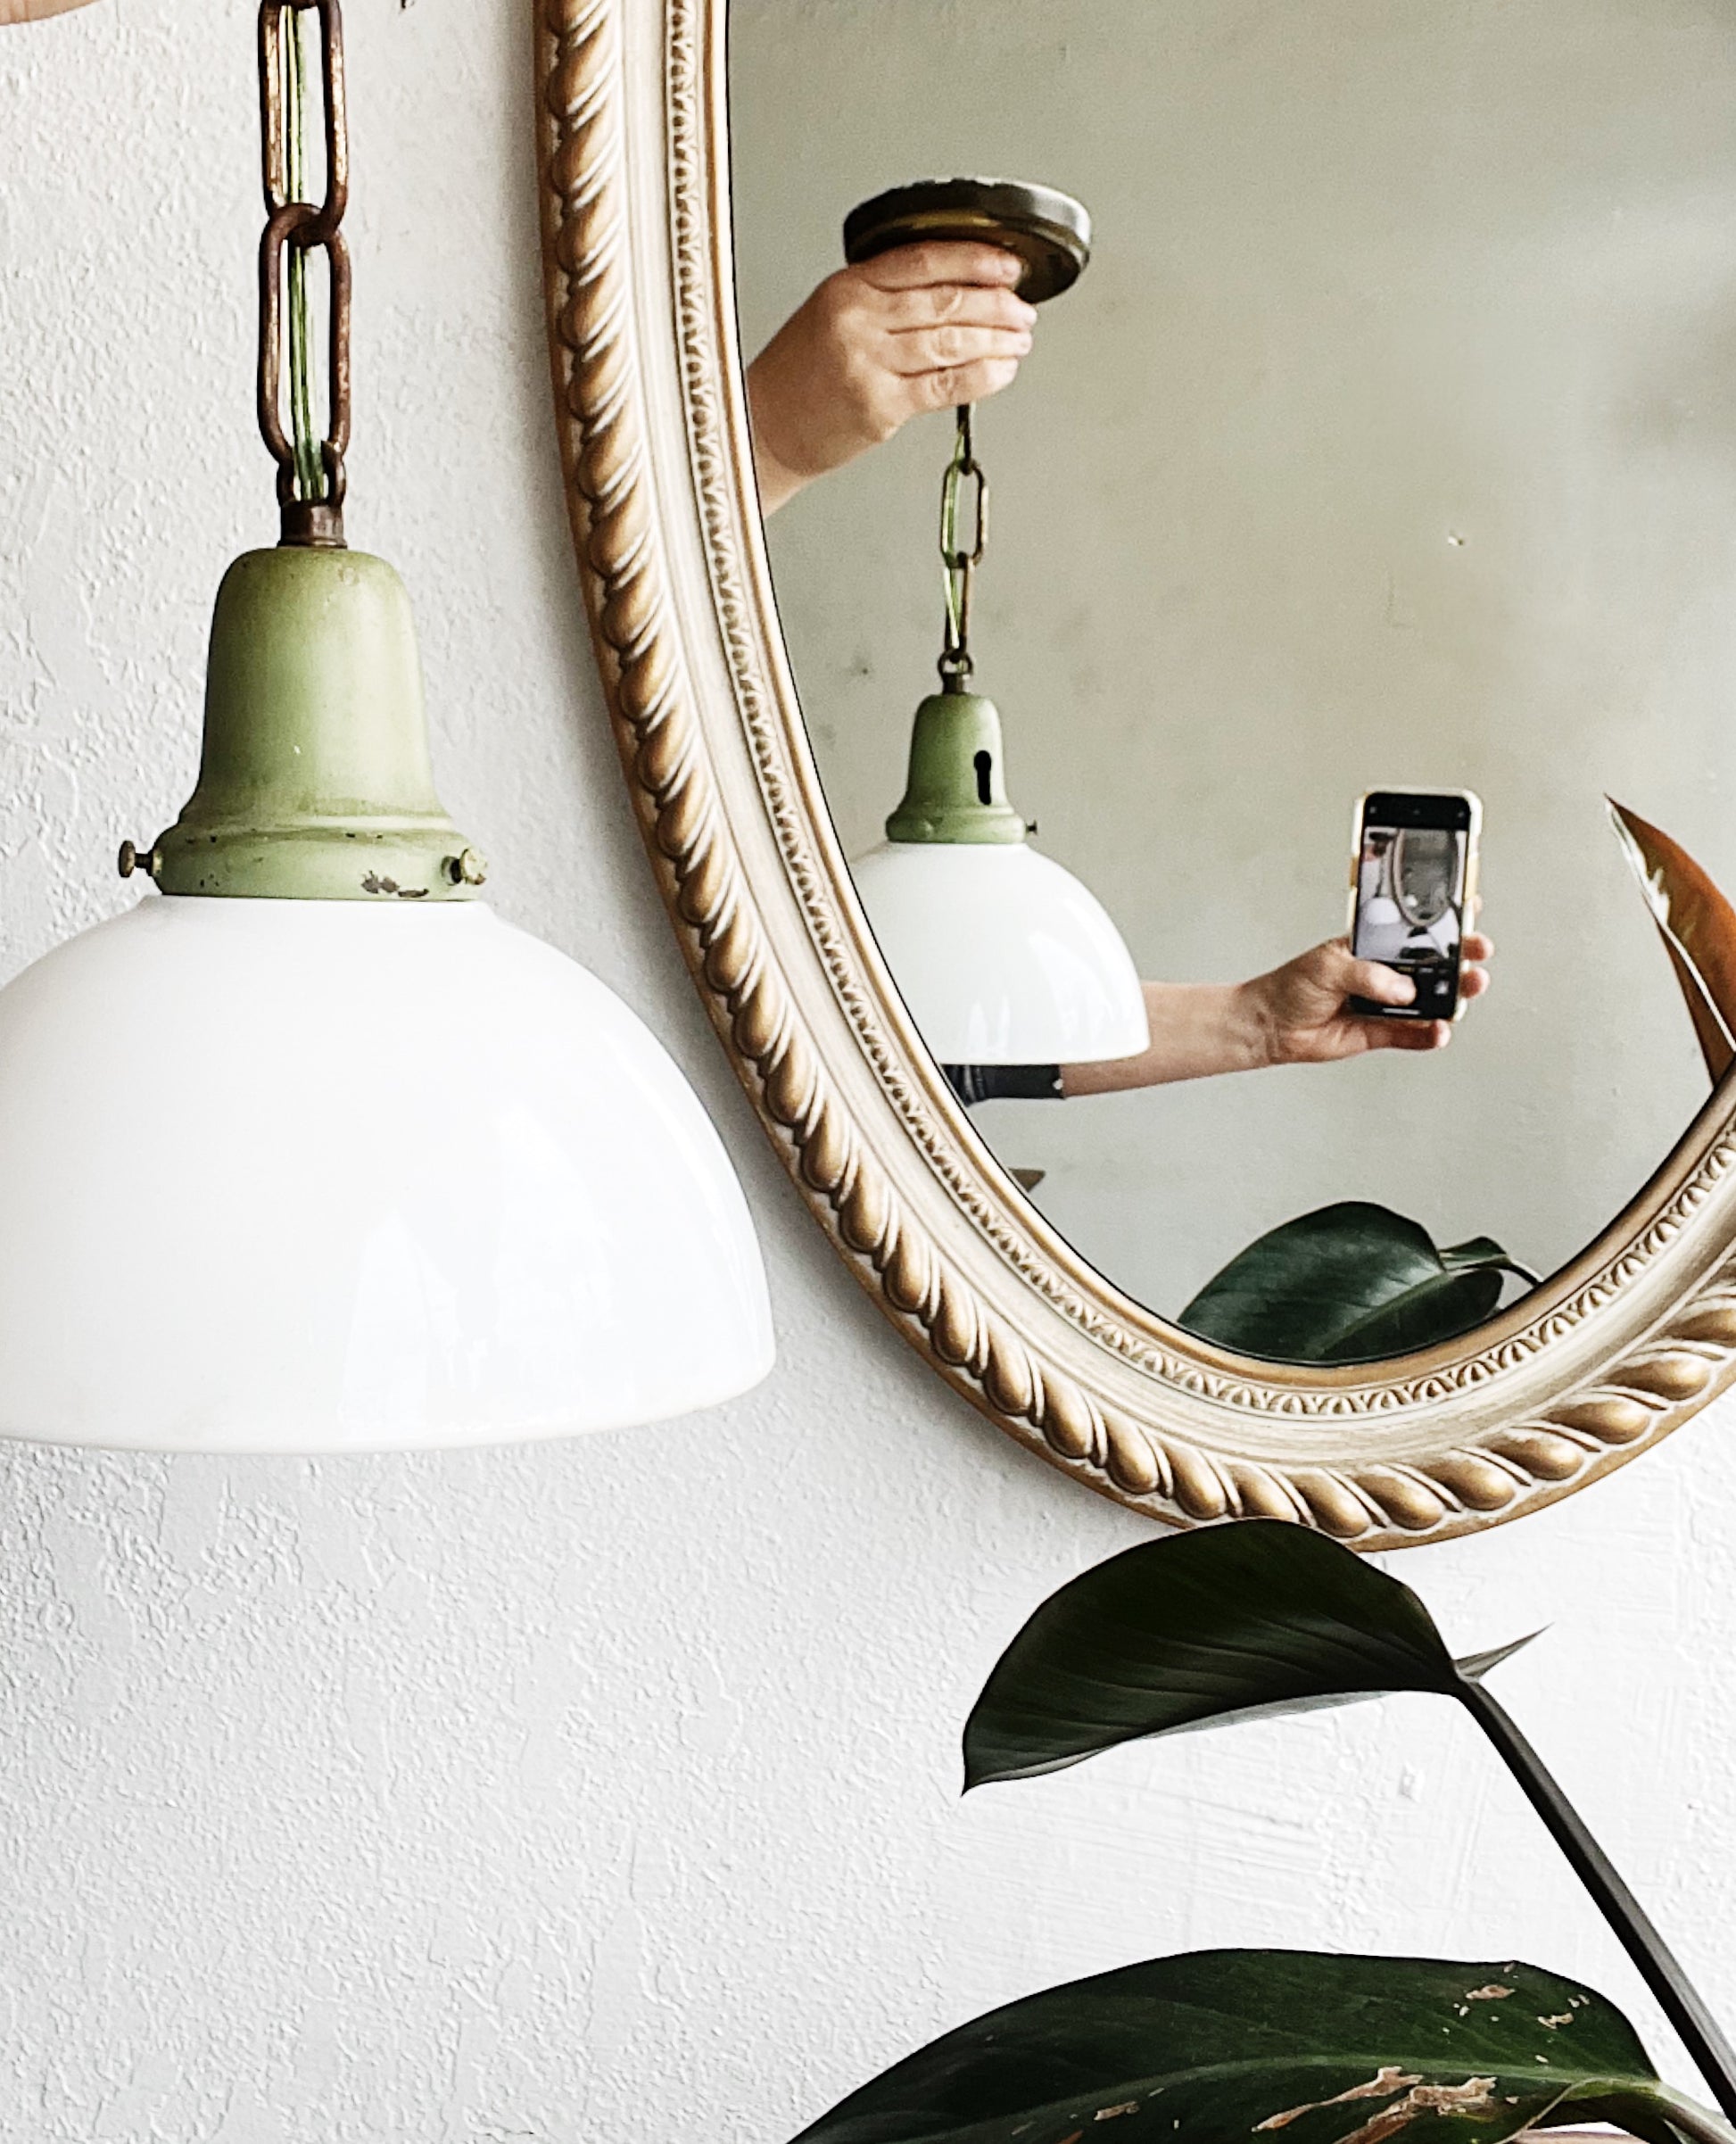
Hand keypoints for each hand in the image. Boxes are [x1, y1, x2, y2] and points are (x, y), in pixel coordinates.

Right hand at [745, 242, 1036, 511]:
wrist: (764, 427)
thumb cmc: (798, 376)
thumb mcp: (830, 314)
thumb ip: (883, 297)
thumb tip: (955, 290)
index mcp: (846, 287)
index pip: (923, 260)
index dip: (974, 259)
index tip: (1008, 266)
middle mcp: (857, 321)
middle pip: (945, 300)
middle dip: (996, 304)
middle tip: (1022, 310)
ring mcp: (868, 364)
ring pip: (951, 342)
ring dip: (997, 340)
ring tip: (1020, 340)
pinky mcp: (880, 406)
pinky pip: (946, 385)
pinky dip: (983, 377)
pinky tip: (1002, 370)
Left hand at [1237, 935, 1493, 1065]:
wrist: (1273, 1025)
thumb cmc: (1294, 985)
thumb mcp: (1329, 966)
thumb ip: (1368, 975)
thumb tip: (1402, 988)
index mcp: (1375, 946)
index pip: (1416, 931)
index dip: (1445, 922)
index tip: (1470, 913)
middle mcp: (1387, 973)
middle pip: (1435, 966)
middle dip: (1460, 961)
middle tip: (1476, 959)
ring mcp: (1388, 1003)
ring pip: (1431, 1001)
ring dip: (1452, 999)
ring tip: (1462, 996)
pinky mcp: (1383, 1032)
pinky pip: (1415, 1035)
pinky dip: (1430, 1035)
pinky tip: (1439, 1031)